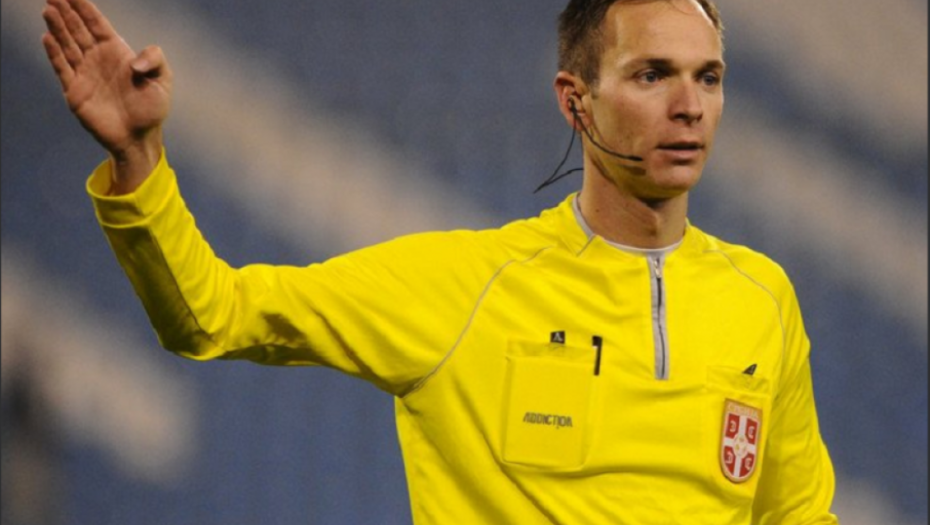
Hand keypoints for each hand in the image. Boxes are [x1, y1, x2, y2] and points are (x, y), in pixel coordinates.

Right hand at [42, 0, 171, 191]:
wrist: (138, 137)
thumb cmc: (152, 109)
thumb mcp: (163, 81)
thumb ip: (154, 60)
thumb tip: (134, 62)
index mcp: (117, 52)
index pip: (97, 24)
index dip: (85, 8)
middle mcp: (98, 59)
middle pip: (78, 30)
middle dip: (66, 12)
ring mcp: (85, 74)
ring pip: (68, 45)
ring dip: (58, 28)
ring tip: (49, 10)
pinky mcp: (75, 90)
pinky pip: (62, 67)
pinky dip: (55, 53)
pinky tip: (48, 37)